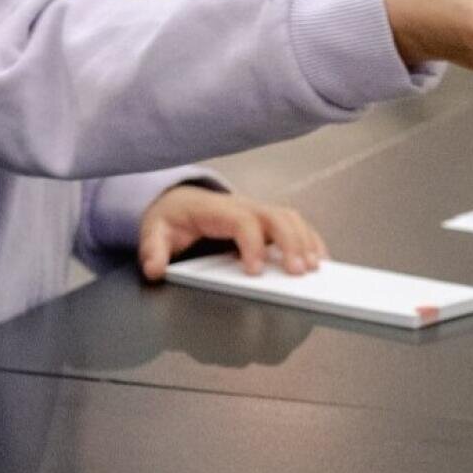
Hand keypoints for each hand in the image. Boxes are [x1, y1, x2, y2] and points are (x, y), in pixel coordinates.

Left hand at [138, 186, 326, 280]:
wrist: (178, 201)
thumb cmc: (172, 218)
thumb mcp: (154, 231)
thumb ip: (153, 249)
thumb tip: (156, 269)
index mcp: (217, 210)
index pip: (243, 220)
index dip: (252, 244)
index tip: (254, 271)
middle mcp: (244, 207)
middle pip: (276, 216)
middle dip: (291, 242)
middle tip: (297, 271)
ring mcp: (258, 212)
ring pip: (291, 218)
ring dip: (305, 241)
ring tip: (314, 268)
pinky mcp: (267, 222)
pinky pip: (296, 225)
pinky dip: (310, 240)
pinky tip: (318, 260)